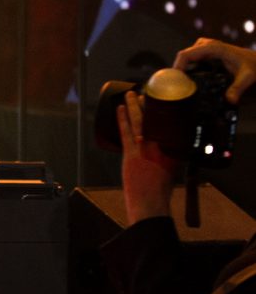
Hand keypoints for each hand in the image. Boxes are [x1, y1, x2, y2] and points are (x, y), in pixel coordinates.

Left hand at [118, 91, 177, 224]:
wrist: (150, 202)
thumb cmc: (160, 189)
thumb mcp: (172, 169)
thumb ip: (170, 154)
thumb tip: (166, 143)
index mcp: (174, 149)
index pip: (170, 124)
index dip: (165, 111)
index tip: (162, 100)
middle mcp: (162, 145)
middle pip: (156, 118)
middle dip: (150, 103)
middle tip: (146, 91)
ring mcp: (146, 147)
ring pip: (140, 121)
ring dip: (134, 106)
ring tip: (131, 94)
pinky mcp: (131, 152)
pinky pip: (126, 130)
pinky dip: (122, 118)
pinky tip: (119, 108)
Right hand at [173, 38, 255, 102]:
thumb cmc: (253, 66)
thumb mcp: (248, 77)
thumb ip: (238, 88)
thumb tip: (230, 100)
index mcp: (212, 48)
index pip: (185, 55)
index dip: (176, 67)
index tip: (173, 82)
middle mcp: (207, 45)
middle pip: (184, 57)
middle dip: (178, 71)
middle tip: (178, 88)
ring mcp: (206, 47)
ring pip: (187, 58)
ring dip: (184, 70)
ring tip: (183, 85)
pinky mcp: (207, 52)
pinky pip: (192, 59)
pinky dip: (189, 68)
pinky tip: (192, 80)